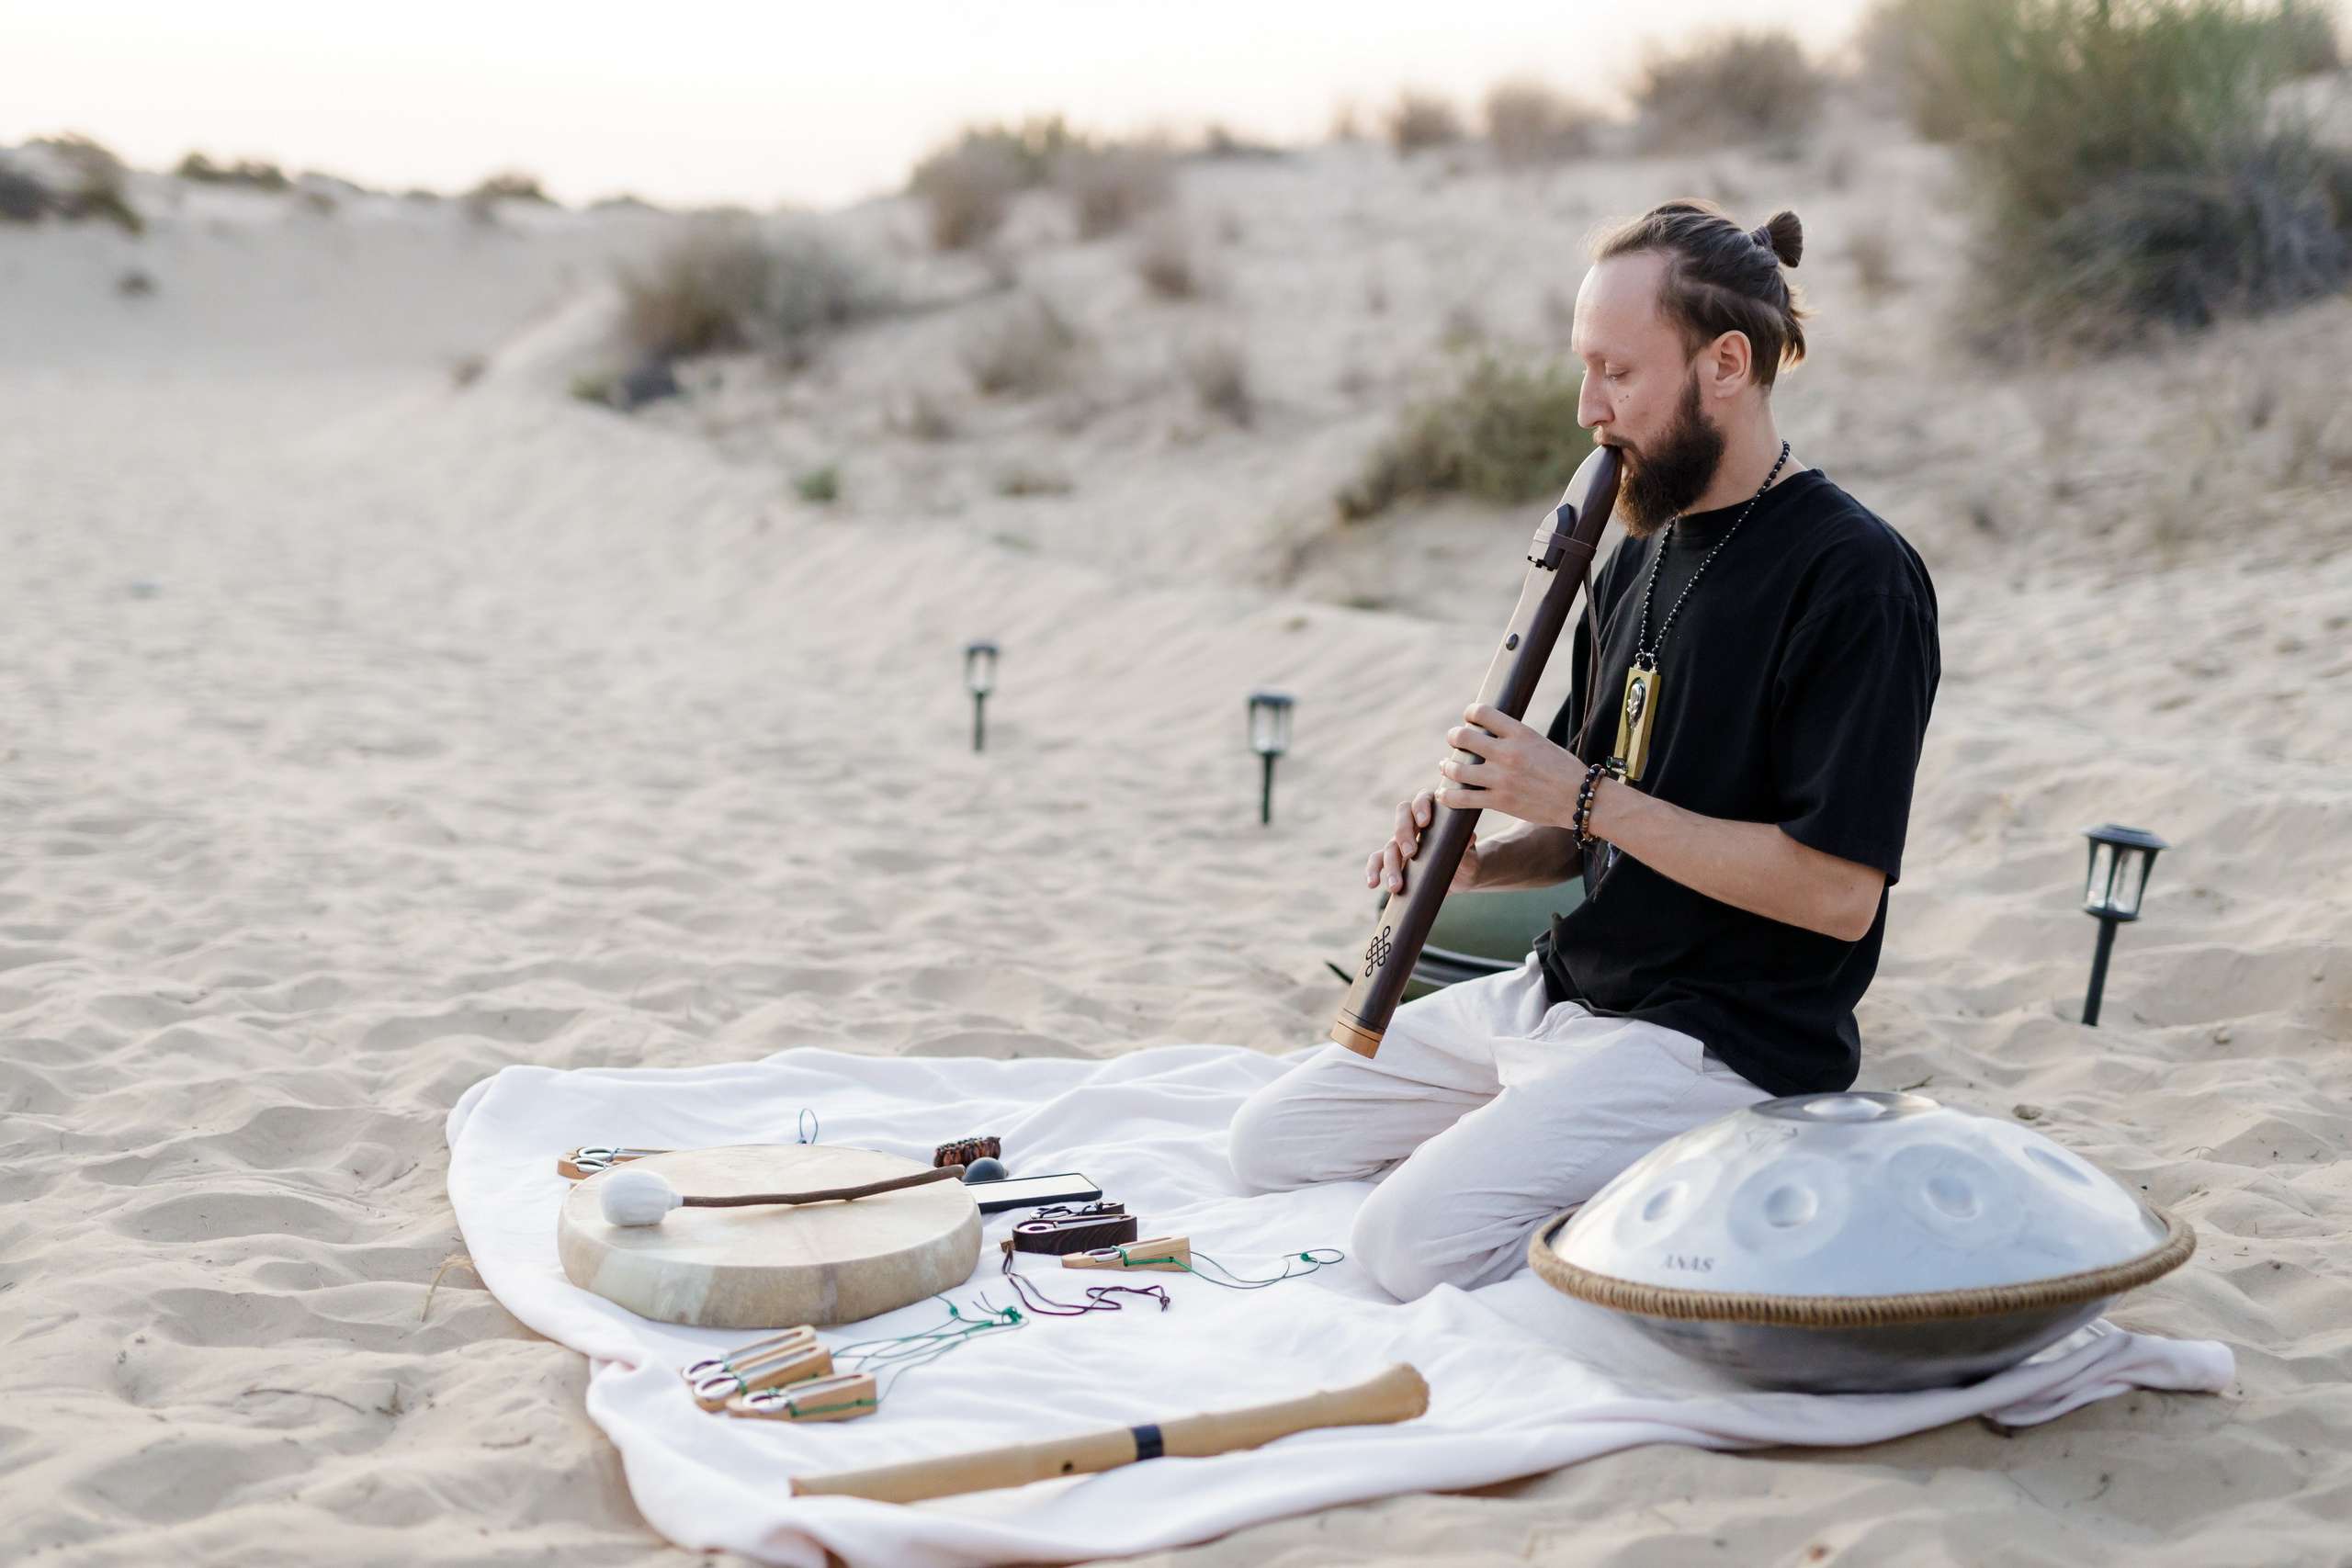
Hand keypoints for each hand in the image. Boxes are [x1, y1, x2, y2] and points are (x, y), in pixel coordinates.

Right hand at [1364, 789, 1482, 895]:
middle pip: (1402, 818)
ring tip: (1396, 886)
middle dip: (1404, 834)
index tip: (1424, 822)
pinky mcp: (1394, 860)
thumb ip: (1466, 847)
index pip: (1423, 799)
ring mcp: (1402, 842)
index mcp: (1435, 813)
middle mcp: (1415, 823)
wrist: (1461, 878)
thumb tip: (1469, 837)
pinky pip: (1378, 860)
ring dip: (1391, 865)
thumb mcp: (1470, 856)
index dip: (1421, 806)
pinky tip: (1372, 883)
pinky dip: (1373, 871)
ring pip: (1390, 845)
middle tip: (1411, 853)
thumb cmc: (1467, 861)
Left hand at [1435, 704, 1584, 826]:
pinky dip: (1447, 796)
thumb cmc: (1564, 770)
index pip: (1481, 712)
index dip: (1469, 713)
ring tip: (1446, 765)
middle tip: (1455, 741)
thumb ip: (1515, 737)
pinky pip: (1461, 799)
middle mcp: (1508, 753)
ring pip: (1456, 769)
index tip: (1469, 718)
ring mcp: (1502, 779)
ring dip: (1447, 766)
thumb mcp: (1541, 742)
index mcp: (1520, 733)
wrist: (1581, 800)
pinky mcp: (1499, 802)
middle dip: (1454, 737)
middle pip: (1462, 737)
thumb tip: (1491, 731)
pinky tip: (1443, 793)